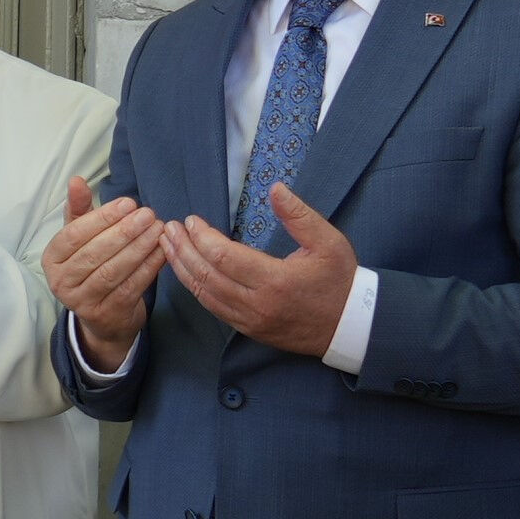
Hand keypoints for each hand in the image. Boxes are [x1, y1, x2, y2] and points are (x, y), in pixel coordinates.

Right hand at [46, 175, 164, 367]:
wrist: (102, 315)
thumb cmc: (91, 264)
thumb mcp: (81, 236)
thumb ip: (79, 208)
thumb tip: (76, 180)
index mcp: (51, 259)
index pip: (74, 235)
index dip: (101, 218)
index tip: (128, 203)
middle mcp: (60, 282)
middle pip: (94, 253)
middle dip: (124, 232)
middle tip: (149, 214)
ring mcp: (81, 302)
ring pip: (112, 271)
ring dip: (139, 249)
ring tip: (158, 230)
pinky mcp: (105, 315)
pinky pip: (130, 288)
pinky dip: (148, 268)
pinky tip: (161, 252)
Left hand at [159, 187, 358, 359]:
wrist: (350, 326)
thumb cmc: (341, 280)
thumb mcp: (328, 242)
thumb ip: (299, 215)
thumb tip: (276, 188)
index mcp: (275, 280)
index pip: (224, 257)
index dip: (202, 237)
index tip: (191, 220)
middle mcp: (257, 304)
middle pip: (207, 276)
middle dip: (183, 251)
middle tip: (168, 229)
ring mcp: (251, 321)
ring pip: (205, 296)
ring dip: (183, 270)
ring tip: (168, 247)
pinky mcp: (250, 330)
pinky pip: (214, 309)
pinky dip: (196, 290)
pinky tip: (187, 273)